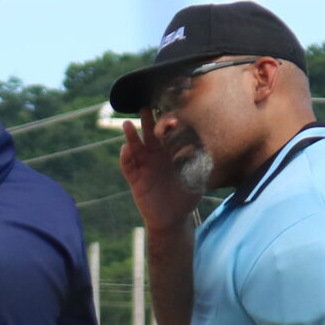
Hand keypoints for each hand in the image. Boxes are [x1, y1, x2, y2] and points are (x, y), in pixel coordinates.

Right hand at [119, 119, 200, 233]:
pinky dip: (125, 158)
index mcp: (172, 151)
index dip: (169, 124)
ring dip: (130, 135)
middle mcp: (156, 154)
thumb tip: (198, 149)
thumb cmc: (187, 196)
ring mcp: (144, 165)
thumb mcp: (197, 179)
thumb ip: (198, 165)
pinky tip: (125, 149)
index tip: (173, 118)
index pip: (169, 133)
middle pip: (150, 133)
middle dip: (147, 121)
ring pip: (135, 146)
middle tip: (145, 106)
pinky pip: (128, 166)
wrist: (173, 218)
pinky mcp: (135, 179)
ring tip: (127, 124)